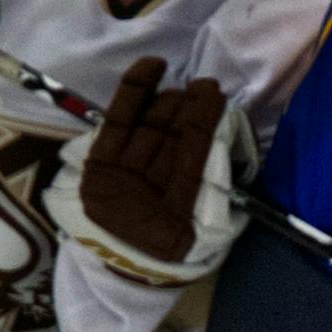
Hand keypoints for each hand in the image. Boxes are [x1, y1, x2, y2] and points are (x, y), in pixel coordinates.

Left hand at [43, 56, 252, 285]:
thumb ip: (220, 197)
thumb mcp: (208, 236)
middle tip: (206, 87)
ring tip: (186, 90)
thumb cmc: (177, 247)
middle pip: (171, 137)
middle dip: (191, 107)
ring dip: (170, 102)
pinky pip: (116, 119)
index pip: (193, 156)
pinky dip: (135, 91)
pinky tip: (154, 66)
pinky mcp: (98, 164)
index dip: (205, 121)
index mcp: (178, 220)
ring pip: (149, 126)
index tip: (217, 96)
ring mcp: (116, 177)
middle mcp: (143, 196)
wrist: (125, 265)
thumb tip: (233, 148)